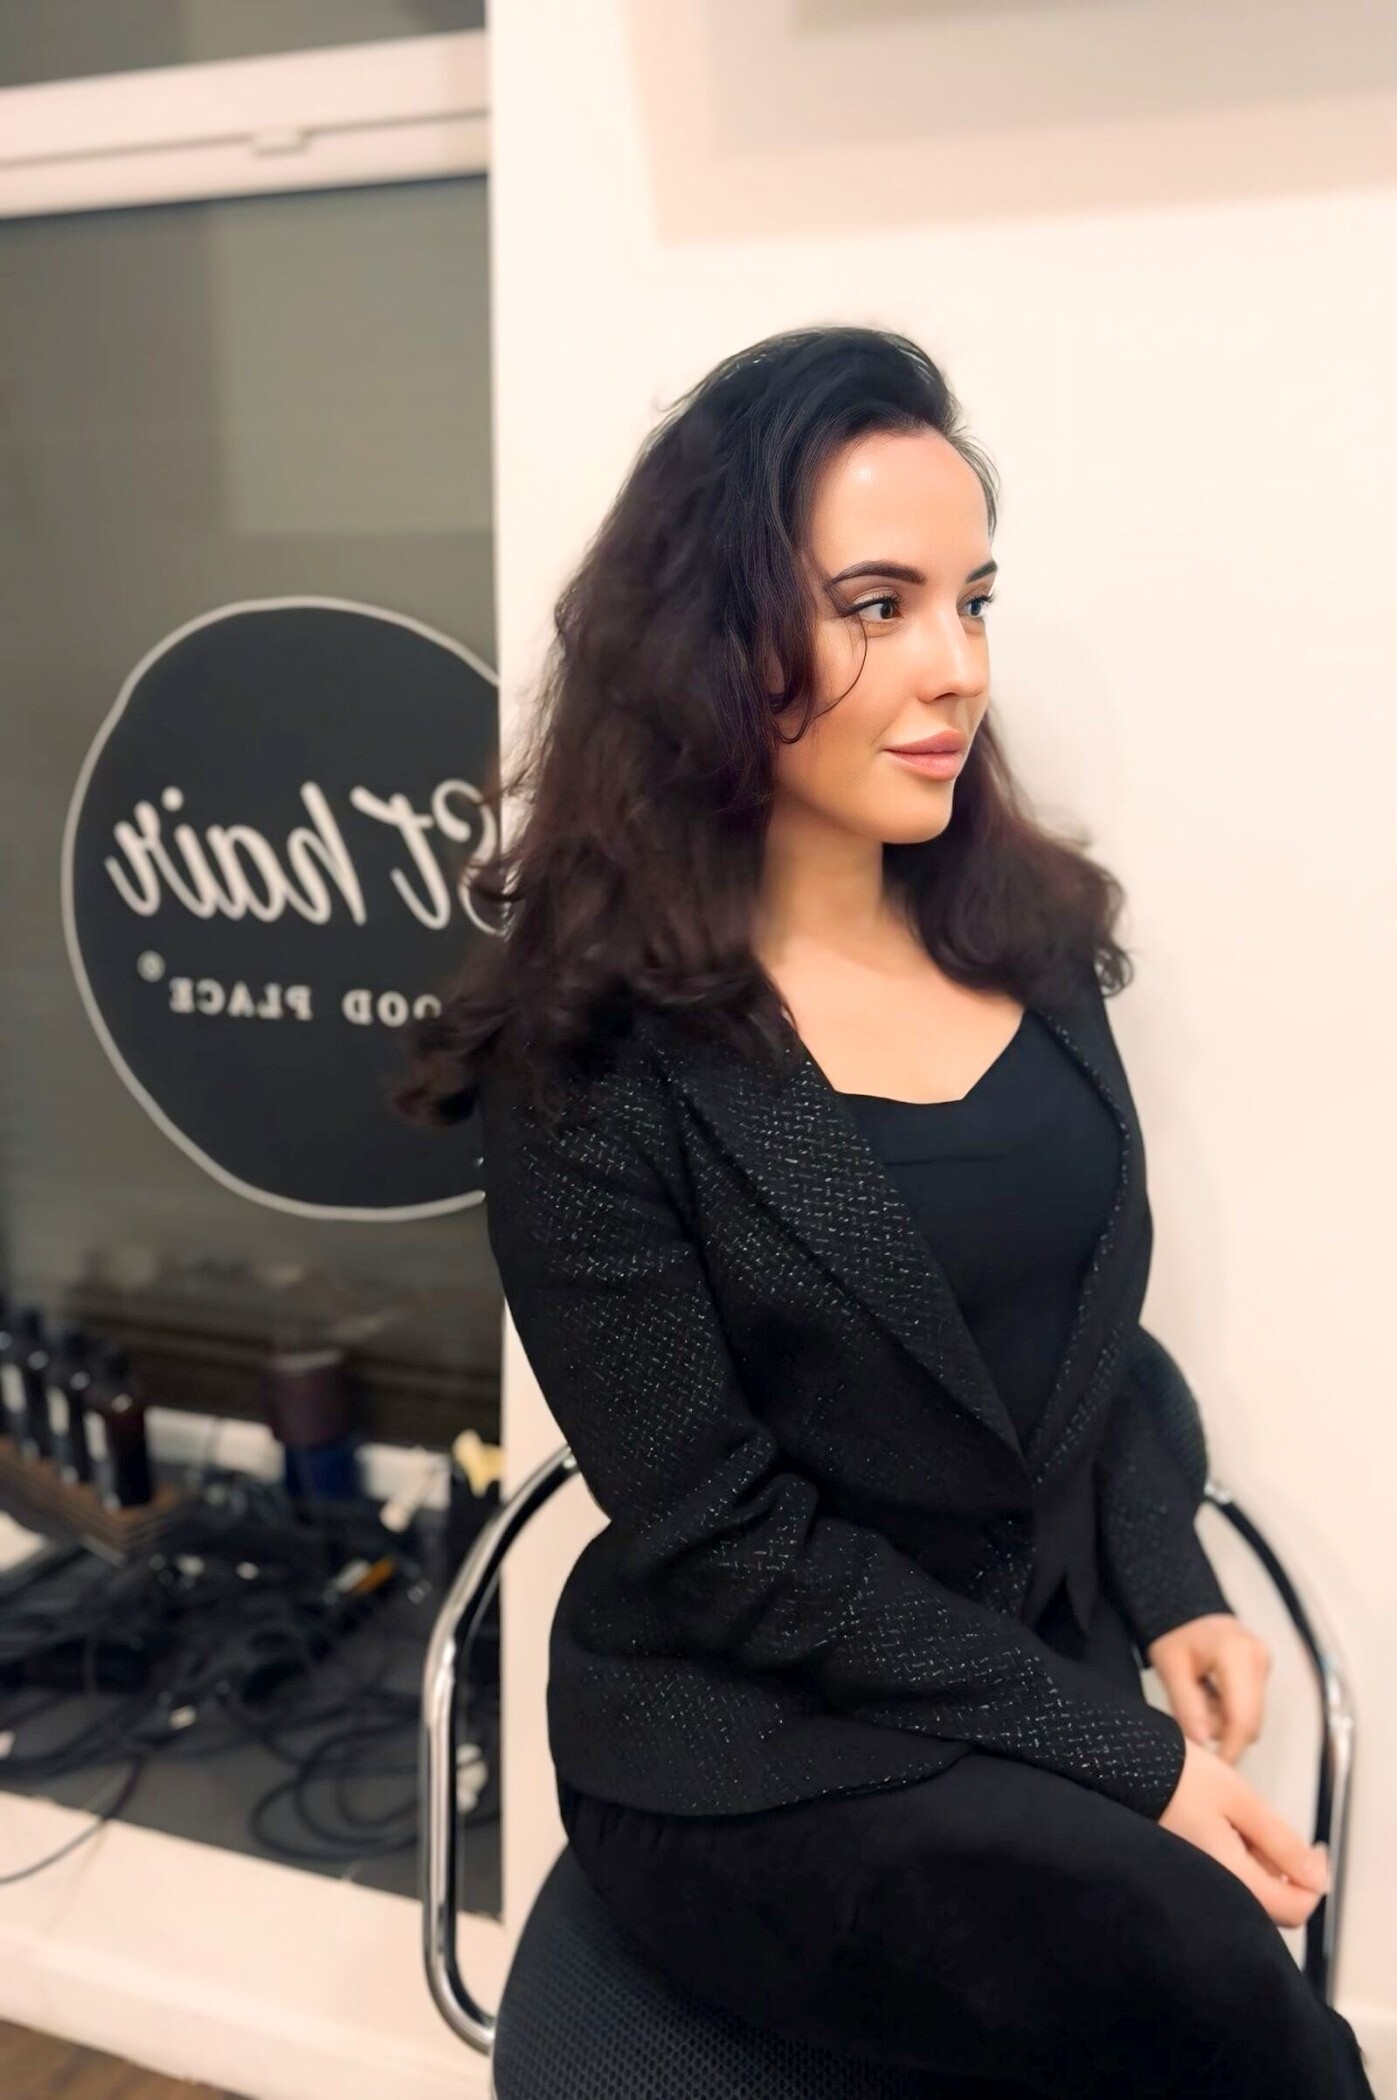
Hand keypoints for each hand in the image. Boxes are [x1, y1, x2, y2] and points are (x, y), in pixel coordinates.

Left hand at [1146, 1612, 1269, 1763]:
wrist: (1187, 1610)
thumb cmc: (1175, 1637)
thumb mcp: (1170, 1669)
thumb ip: (1186, 1706)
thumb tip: (1202, 1743)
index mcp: (1236, 1655)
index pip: (1242, 1718)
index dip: (1231, 1749)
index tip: (1215, 1768)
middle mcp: (1258, 1658)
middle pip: (1250, 1721)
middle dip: (1223, 1733)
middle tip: (1193, 1722)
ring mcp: (1265, 1663)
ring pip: (1251, 1717)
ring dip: (1224, 1722)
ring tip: (1198, 1700)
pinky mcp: (1264, 1670)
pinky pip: (1251, 1706)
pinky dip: (1229, 1710)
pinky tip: (1210, 1694)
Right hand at [1158, 1739, 1329, 1927]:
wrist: (1121, 1764)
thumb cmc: (1181, 1776)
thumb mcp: (1240, 1799)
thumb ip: (1281, 1842)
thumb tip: (1318, 1878)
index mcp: (1230, 1878)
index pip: (1294, 1909)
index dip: (1314, 1881)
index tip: (1314, 1848)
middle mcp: (1213, 1895)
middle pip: (1273, 1908)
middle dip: (1287, 1874)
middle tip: (1274, 1830)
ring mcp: (1195, 1889)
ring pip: (1250, 1897)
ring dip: (1263, 1868)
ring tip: (1246, 1824)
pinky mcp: (1183, 1877)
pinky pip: (1226, 1886)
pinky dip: (1239, 1865)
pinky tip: (1227, 1833)